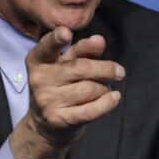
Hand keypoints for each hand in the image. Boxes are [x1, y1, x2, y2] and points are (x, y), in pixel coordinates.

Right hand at [23, 27, 123, 148]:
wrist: (46, 125)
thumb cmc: (60, 87)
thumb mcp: (66, 65)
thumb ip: (83, 51)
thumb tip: (99, 40)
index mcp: (38, 61)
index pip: (47, 47)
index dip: (56, 39)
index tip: (66, 33)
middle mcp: (39, 79)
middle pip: (81, 68)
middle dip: (106, 69)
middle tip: (120, 72)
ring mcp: (47, 101)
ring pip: (90, 89)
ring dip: (104, 89)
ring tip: (103, 90)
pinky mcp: (59, 120)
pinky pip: (91, 110)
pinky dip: (107, 103)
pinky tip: (114, 98)